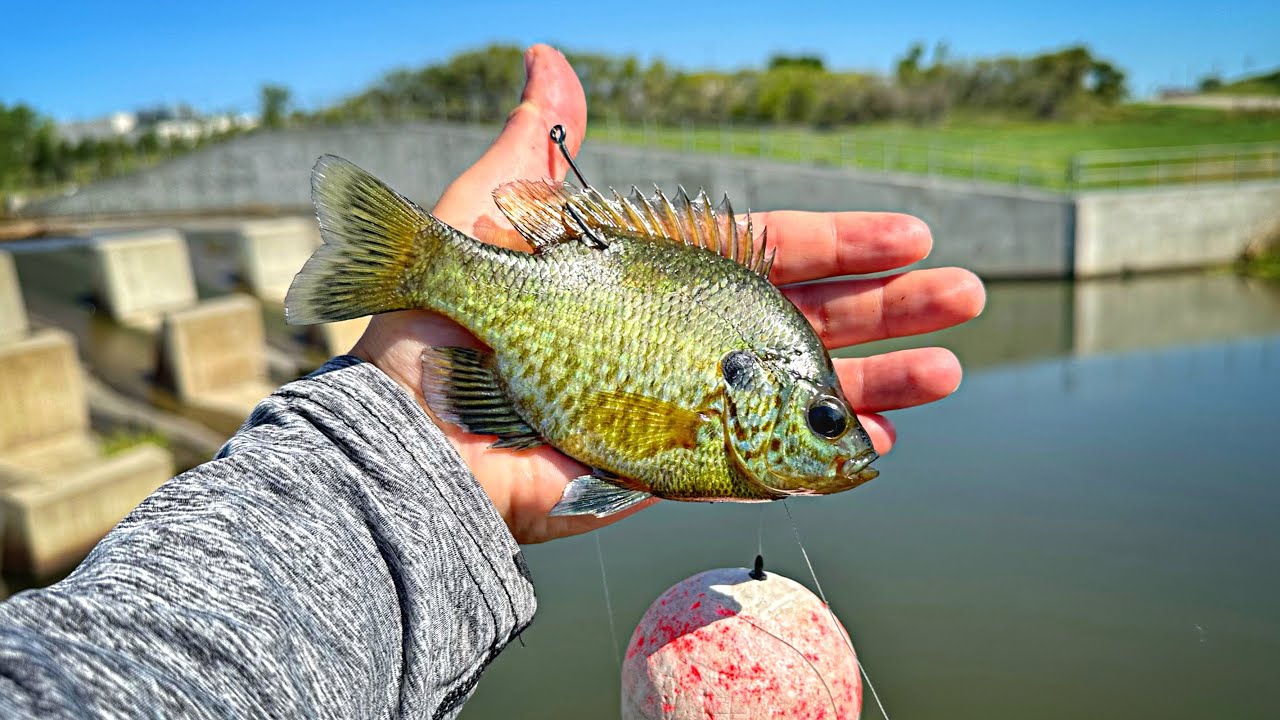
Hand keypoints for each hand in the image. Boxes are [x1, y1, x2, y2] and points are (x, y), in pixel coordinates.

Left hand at [352, 45, 985, 543]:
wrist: (412, 445)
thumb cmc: (440, 333)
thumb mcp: (484, 223)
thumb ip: (532, 152)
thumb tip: (547, 57)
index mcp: (652, 279)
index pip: (763, 254)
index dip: (837, 245)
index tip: (907, 235)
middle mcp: (679, 340)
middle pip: (802, 320)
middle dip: (886, 309)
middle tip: (965, 296)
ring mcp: (683, 407)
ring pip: (798, 395)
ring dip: (877, 382)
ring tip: (949, 371)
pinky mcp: (672, 469)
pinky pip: (764, 465)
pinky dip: (821, 461)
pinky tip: (879, 447)